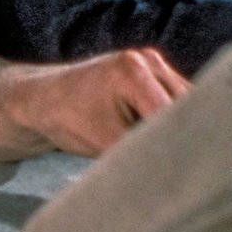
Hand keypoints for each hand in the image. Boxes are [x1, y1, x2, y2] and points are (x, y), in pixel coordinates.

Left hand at [3, 47, 190, 155]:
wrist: (44, 98)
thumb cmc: (68, 119)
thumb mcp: (106, 143)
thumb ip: (143, 151)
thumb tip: (178, 169)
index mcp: (133, 71)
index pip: (172, 115)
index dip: (181, 145)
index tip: (187, 170)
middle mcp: (148, 60)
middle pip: (186, 106)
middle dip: (186, 135)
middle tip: (183, 166)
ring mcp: (153, 62)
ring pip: (186, 102)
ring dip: (181, 126)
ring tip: (170, 152)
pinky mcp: (154, 71)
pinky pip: (176, 98)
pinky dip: (173, 119)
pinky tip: (164, 137)